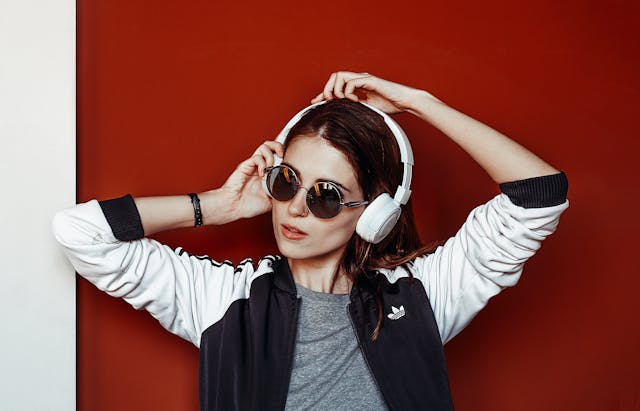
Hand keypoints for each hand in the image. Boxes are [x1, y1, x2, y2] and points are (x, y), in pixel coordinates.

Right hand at [216, 140, 283, 219]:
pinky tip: (262, 174)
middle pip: (271, 146)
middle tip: (282, 156)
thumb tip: (293, 194)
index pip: (277, 156)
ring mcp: (253, 165)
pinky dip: (262, 164)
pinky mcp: (245, 166)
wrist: (233, 207)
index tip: (290, 162)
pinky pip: (257, 157)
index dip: (284, 155)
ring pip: (264, 147)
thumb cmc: (249, 205)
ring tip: (270, 168)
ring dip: (271, 156)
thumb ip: (280, 194)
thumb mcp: (271, 201)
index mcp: (267, 173)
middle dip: (279, 147)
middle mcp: (260, 167)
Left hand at [310, 71, 434, 114]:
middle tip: (329, 102)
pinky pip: (352, 82)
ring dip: (336, 90)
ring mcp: (364, 78)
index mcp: (357, 85)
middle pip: (334, 76)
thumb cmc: (390, 105)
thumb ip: (354, 107)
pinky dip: (348, 92)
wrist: (405, 102)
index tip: (316, 102)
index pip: (335, 84)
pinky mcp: (370, 80)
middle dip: (327, 89)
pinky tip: (354, 101)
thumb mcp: (367, 108)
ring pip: (340, 76)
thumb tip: (340, 113)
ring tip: (342, 101)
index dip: (324, 93)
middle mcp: (359, 79)